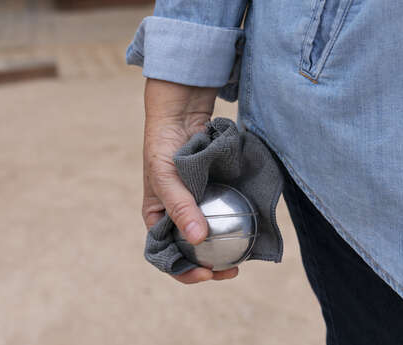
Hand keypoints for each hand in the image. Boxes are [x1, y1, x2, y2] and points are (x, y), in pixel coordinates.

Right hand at [142, 78, 238, 283]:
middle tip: (231, 271)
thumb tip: (198, 239)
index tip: (206, 273)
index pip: (167, 255)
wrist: (181, 118)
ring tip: (241, 257)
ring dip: (222, 250)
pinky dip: (230, 226)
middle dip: (208, 267)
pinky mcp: (211, 196)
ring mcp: (195, 207)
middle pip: (191, 252)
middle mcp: (176, 217)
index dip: (184, 271)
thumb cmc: (163, 148)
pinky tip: (245, 232)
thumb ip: (180, 208)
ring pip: (208, 237)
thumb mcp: (165, 179)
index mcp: (157, 219)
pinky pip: (221, 216)